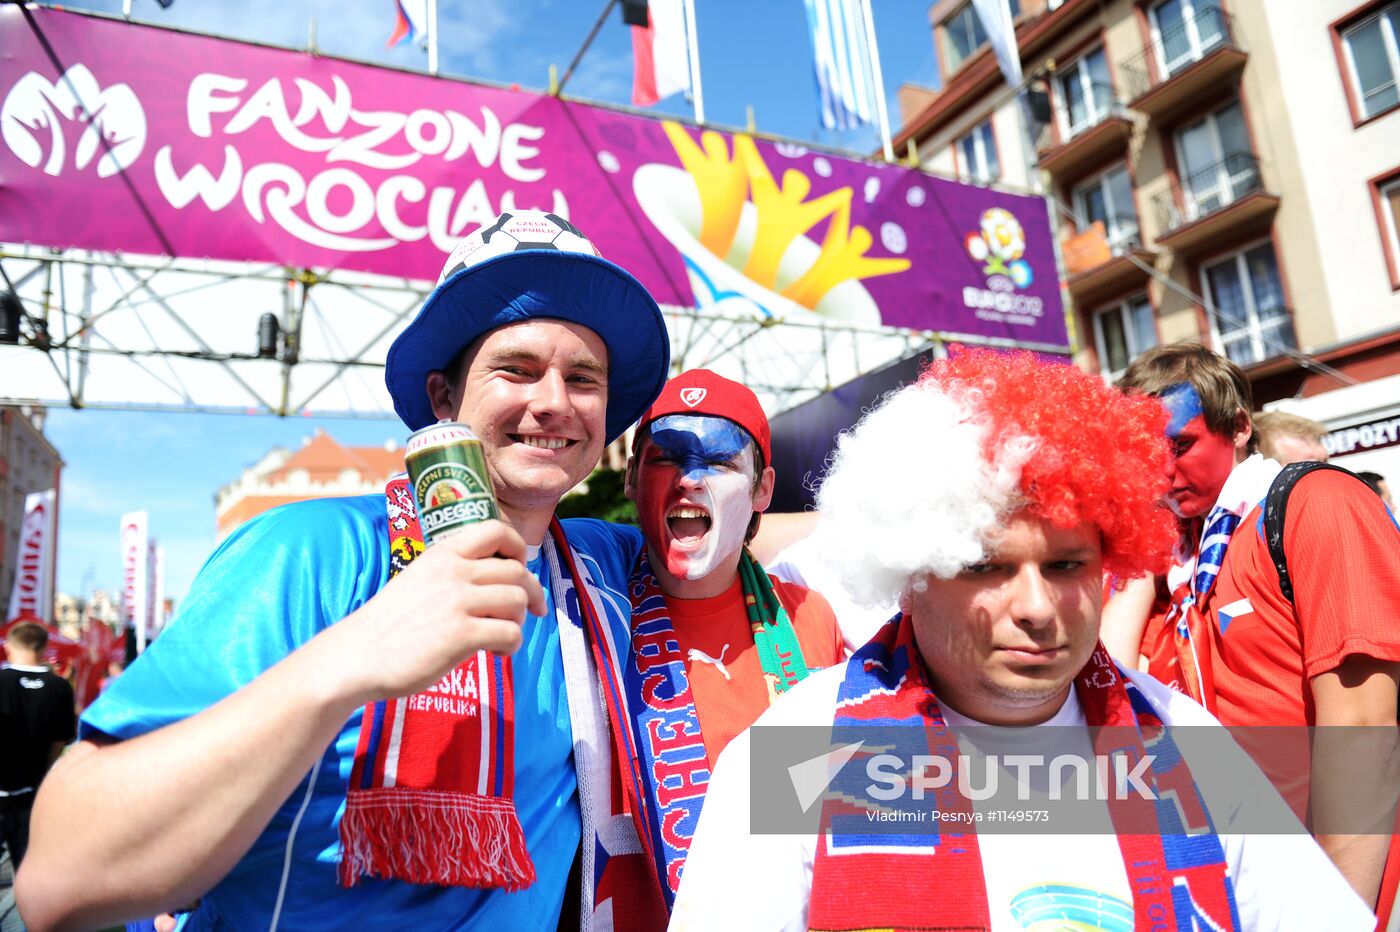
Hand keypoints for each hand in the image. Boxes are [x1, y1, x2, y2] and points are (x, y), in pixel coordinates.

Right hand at [313, 520, 546, 706]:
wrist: (357, 655)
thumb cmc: (389, 623)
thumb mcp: (418, 578)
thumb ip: (452, 571)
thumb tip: (497, 577)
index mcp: (442, 554)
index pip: (496, 530)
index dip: (518, 546)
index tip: (522, 566)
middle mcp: (453, 572)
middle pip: (516, 571)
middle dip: (529, 592)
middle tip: (529, 611)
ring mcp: (458, 602)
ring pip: (518, 600)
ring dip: (519, 620)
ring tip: (502, 634)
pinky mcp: (461, 635)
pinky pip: (511, 633)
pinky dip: (512, 645)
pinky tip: (497, 651)